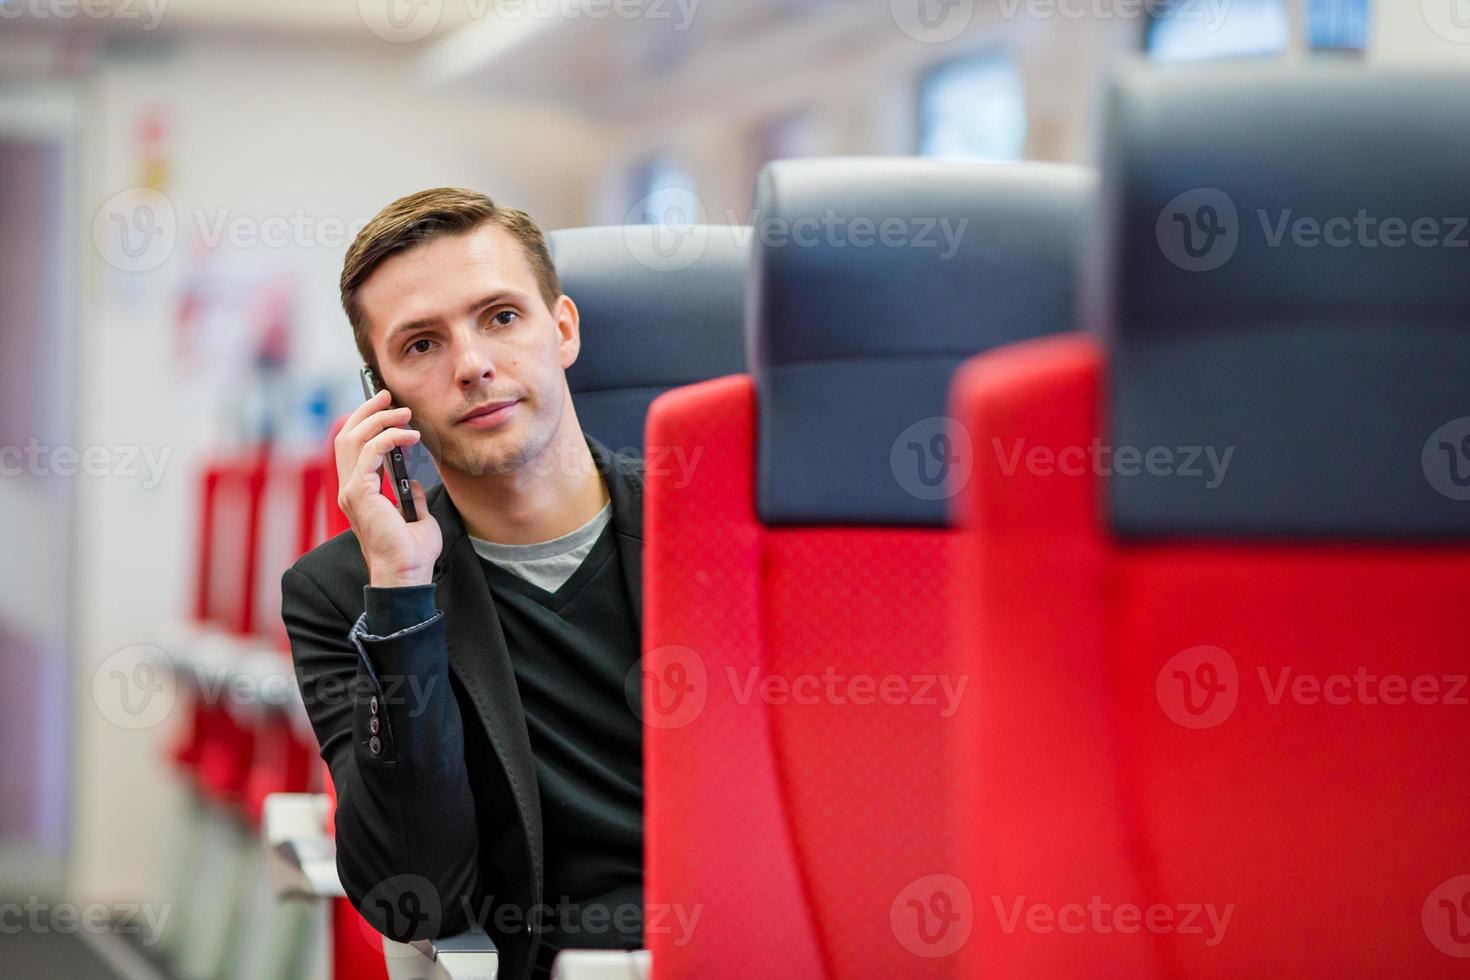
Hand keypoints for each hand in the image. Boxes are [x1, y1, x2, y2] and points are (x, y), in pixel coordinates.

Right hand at [335, 389, 442, 587]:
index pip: (353, 449)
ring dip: (379, 419)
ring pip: (354, 438)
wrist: (407, 574)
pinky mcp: (360, 492)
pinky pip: (371, 451)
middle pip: (347, 436)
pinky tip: (411, 435)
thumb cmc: (412, 553)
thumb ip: (410, 496)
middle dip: (367, 411)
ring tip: (404, 411)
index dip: (365, 424)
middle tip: (388, 395)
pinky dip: (390, 436)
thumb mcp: (416, 516)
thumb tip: (413, 482)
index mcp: (359, 493)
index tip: (385, 406)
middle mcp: (350, 489)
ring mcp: (351, 490)